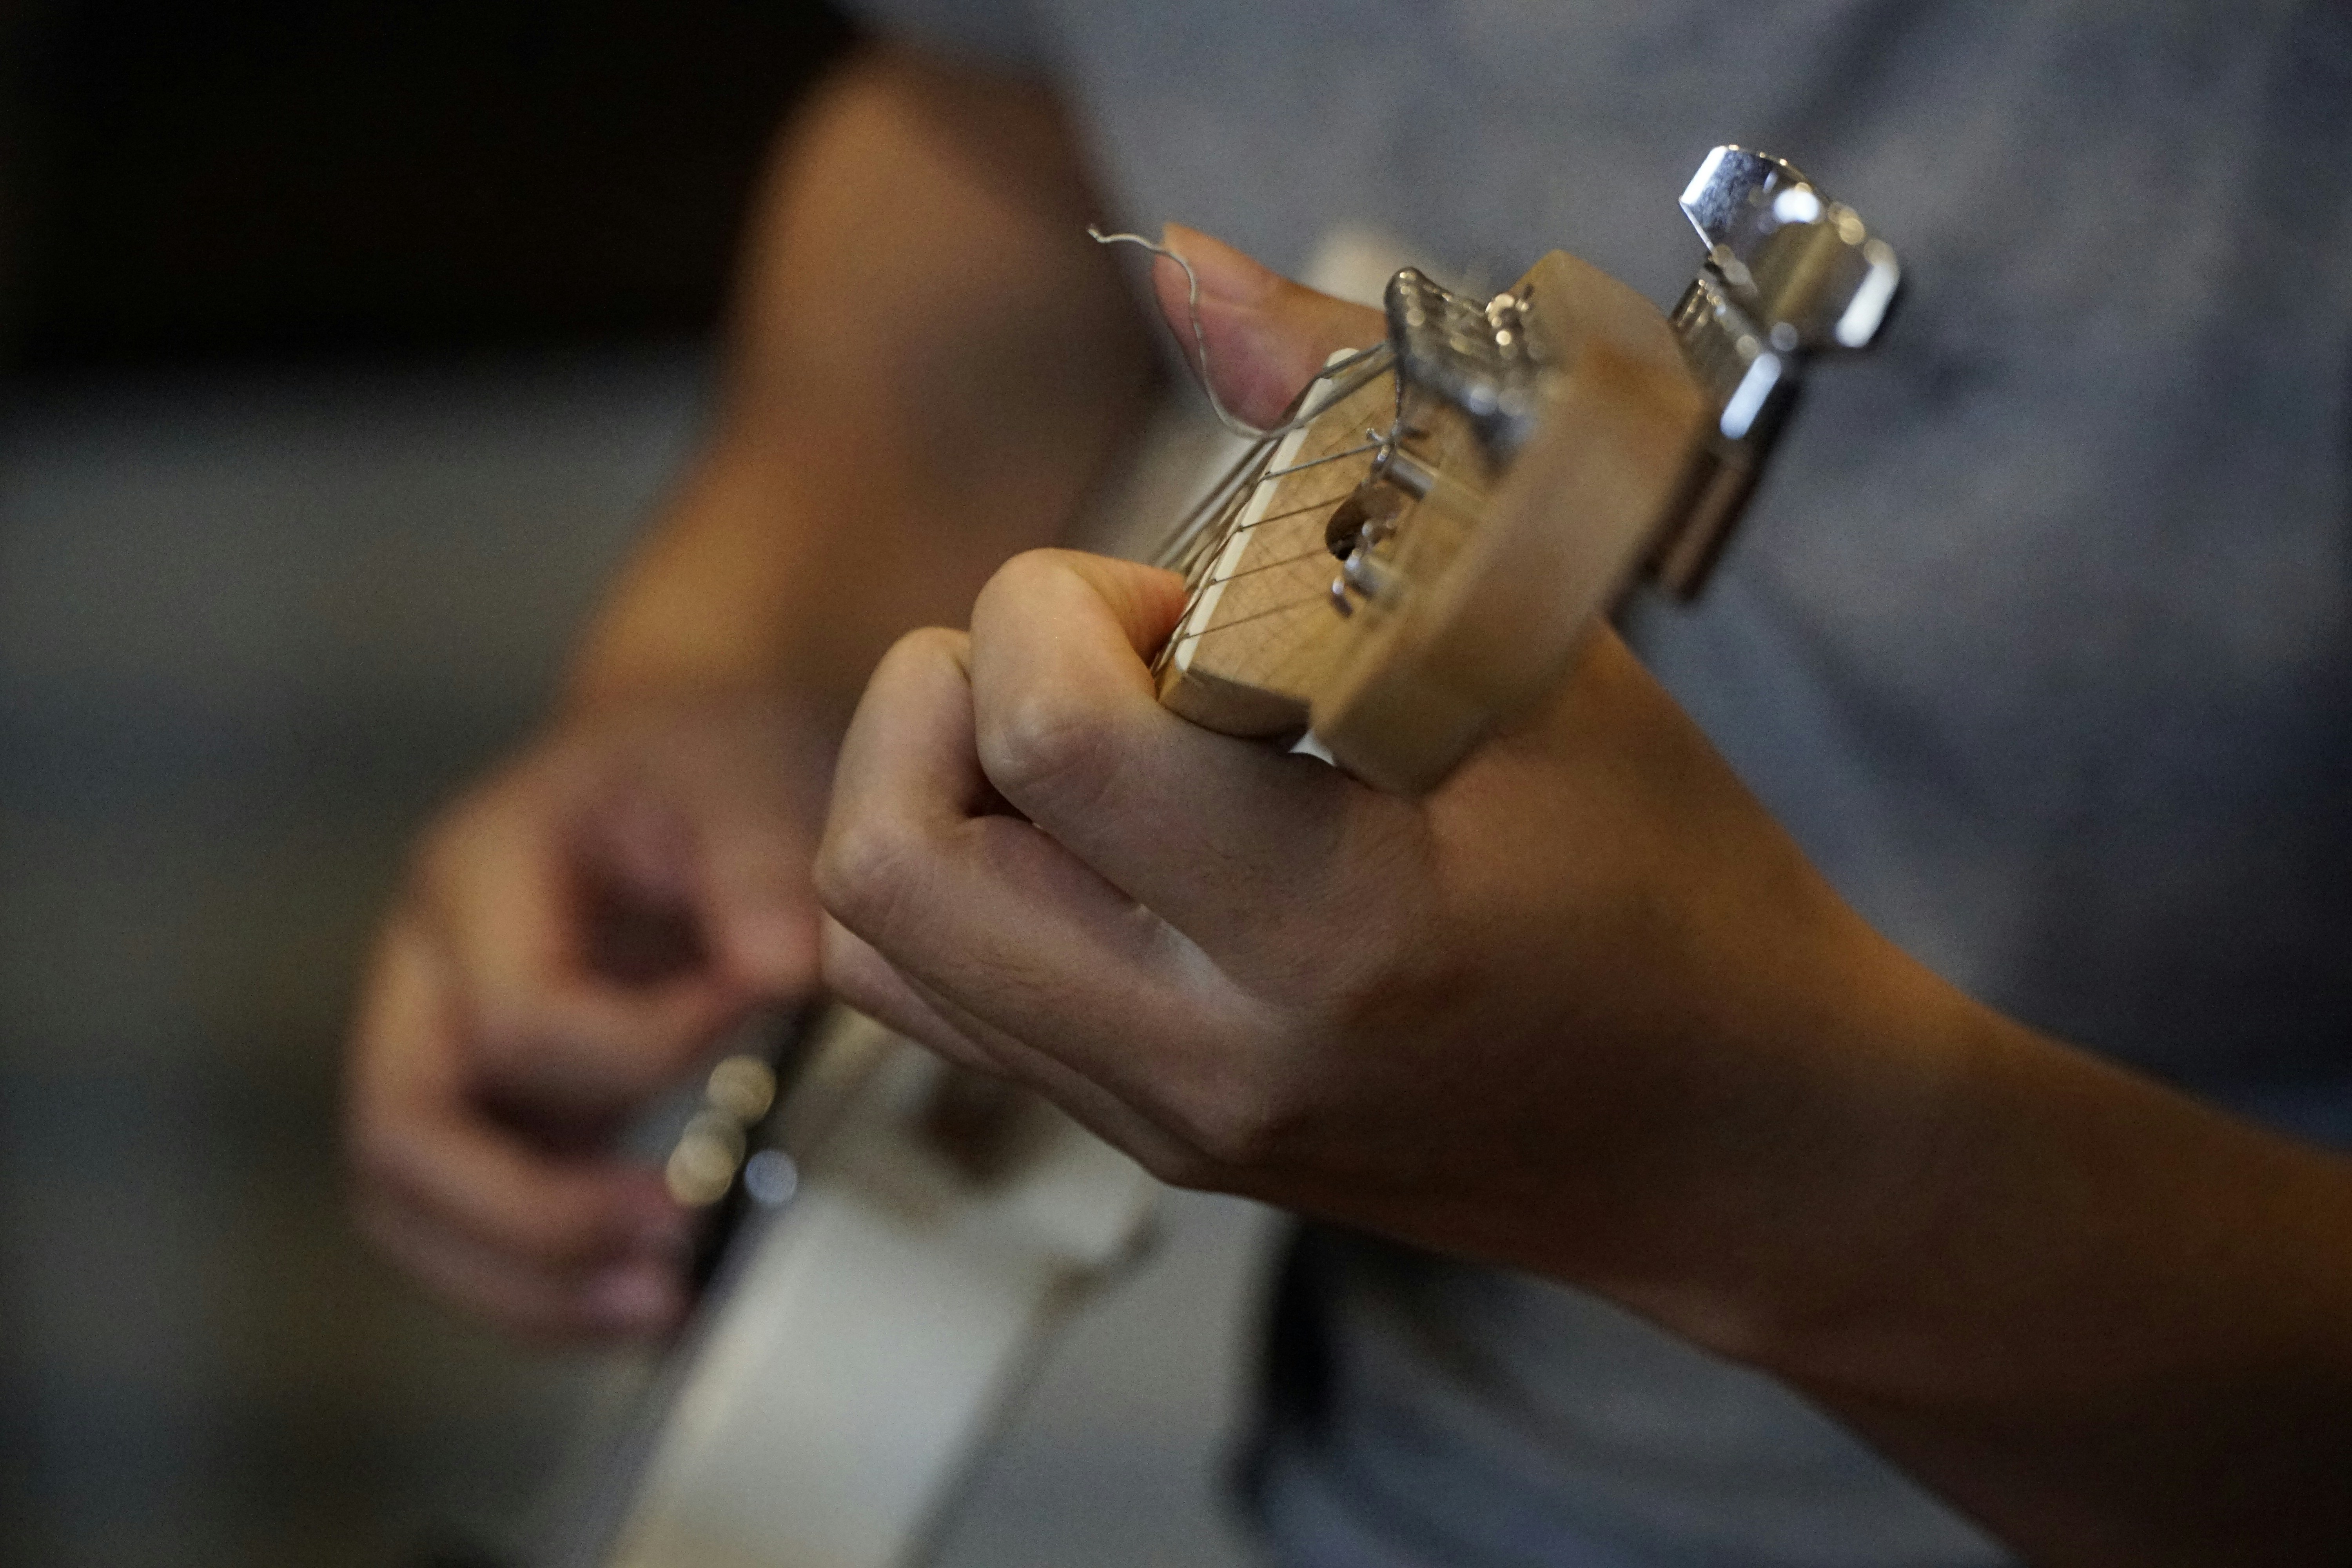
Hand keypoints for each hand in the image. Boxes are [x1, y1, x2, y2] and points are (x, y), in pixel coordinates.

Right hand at [347, 693, 828, 1338]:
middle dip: (533, 1215)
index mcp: (472, 877)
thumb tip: (785, 972)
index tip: (763, 1021)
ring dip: (525, 1280)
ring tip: (661, 1302)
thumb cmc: (709, 768)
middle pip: (403, 1135)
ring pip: (410, 1205)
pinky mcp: (488, 1108)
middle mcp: (424, 972)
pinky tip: (648, 1300)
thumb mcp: (743, 777)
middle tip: (675, 1238)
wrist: (690, 760)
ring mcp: (440, 1049)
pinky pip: (465, 1224)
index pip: (518, 1018)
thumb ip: (761, 866)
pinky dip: (541, 1284)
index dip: (645, 1048)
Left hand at [810, 232, 1967, 1341]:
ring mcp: (1160, 1119)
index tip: (1177, 604)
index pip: (1050, 737)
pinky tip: (1095, 835)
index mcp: (1331, 927)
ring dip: (932, 791)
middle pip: (886, 860)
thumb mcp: (1536, 635)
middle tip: (1090, 662)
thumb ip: (1352, 432)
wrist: (1727, 1138)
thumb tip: (1194, 273)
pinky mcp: (1142, 1140)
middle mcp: (1211, 1051)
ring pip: (873, 941)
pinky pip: (935, 1004)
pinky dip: (964, 883)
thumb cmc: (1671, 885)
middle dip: (945, 694)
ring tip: (1086, 748)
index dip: (1064, 606)